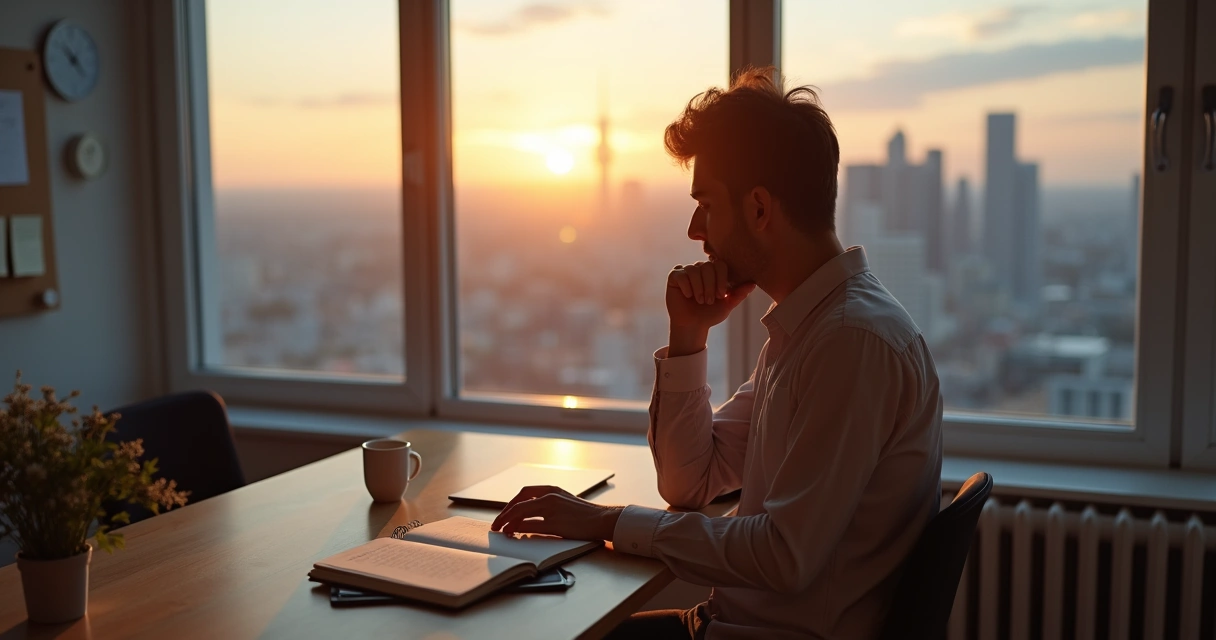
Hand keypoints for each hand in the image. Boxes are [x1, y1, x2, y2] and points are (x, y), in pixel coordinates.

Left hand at [490, 485, 621, 541]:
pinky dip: (519, 529)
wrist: (602, 519)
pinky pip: (530, 525)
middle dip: (504, 512)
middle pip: (518, 502)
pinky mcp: (555, 524)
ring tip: (501, 530)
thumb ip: (548, 503)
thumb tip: (529, 515)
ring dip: (507, 522)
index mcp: (552, 489)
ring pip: (520, 512)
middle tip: (497, 523)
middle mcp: (550, 496)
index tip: (504, 513)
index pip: (524, 493)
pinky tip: (514, 533)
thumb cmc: (585, 514)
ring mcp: (552, 509)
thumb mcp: (564, 501)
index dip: (511, 503)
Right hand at [666, 262, 754, 355]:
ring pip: (694, 270)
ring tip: (699, 300)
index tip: (721, 295)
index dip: (721, 279)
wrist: (693, 326)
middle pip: (707, 266)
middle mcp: (700, 268)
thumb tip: (753, 283)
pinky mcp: (674, 277)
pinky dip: (687, 287)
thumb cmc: (710, 314)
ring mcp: (687, 271)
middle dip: (710, 286)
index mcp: (714, 272)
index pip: (720, 264)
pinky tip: (688, 296)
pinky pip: (681, 275)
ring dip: (699, 288)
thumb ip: (739, 293)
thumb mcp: (727, 304)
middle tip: (709, 301)